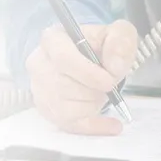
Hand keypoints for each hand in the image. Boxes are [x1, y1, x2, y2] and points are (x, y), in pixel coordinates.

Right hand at [25, 19, 136, 134]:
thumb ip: (121, 41)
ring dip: (93, 104)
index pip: (63, 58)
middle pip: (66, 86)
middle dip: (95, 90)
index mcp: (53, 39)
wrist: (91, 59)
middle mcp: (39, 64)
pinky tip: (111, 124)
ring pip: (67, 108)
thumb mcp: (118, 33)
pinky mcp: (46, 109)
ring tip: (101, 92)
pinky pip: (70, 125)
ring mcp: (39, 89)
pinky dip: (94, 126)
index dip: (88, 73)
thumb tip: (114, 65)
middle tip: (110, 86)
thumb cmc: (101, 46)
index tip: (110, 81)